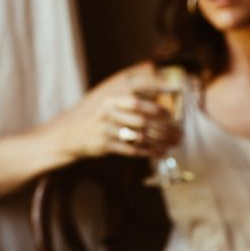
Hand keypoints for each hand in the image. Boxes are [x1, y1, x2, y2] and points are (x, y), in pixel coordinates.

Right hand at [64, 92, 181, 160]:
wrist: (70, 133)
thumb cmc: (96, 116)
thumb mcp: (109, 101)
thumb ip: (129, 99)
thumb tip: (157, 97)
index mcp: (111, 99)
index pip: (137, 102)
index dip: (156, 108)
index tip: (171, 115)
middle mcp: (108, 113)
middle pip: (142, 121)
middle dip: (164, 128)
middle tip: (179, 133)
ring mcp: (106, 130)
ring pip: (139, 137)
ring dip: (160, 142)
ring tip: (174, 144)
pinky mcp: (105, 146)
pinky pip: (132, 151)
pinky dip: (149, 152)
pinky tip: (161, 153)